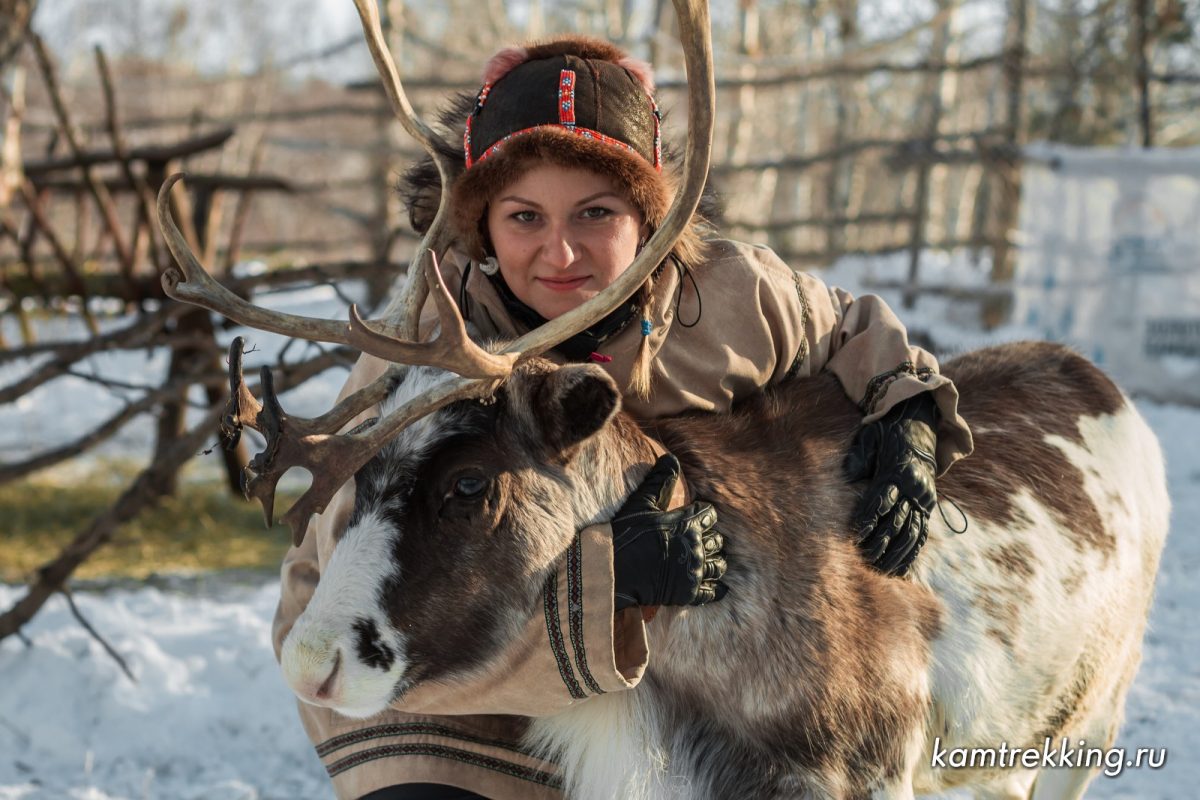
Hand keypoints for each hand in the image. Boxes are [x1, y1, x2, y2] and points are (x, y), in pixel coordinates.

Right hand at [612, 454, 727, 609]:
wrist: (613, 569)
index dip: (703, 515)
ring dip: (715, 561)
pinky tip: (717, 587)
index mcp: (688, 522)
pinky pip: (713, 592)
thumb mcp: (641, 502)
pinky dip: (717, 589)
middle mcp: (696, 546)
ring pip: (718, 565)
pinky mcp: (689, 593)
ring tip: (707, 560)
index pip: (709, 514)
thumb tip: (671, 457)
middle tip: (699, 540)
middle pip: (717, 540)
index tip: (696, 517)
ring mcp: (694, 571)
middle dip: (710, 538)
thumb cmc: (626, 533)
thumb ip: (659, 480)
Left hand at [844, 392, 938, 575]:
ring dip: (896, 554)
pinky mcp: (929, 505)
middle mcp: (915, 488)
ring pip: (912, 533)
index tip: (855, 536)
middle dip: (879, 543)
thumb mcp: (871, 437)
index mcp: (898, 471)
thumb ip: (859, 457)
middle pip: (897, 522)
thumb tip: (848, 476)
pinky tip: (902, 569)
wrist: (920, 424)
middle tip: (863, 560)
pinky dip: (912, 553)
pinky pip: (922, 534)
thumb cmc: (888, 432)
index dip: (868, 519)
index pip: (882, 500)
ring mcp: (924, 499)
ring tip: (880, 571)